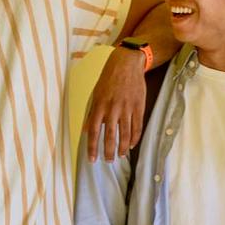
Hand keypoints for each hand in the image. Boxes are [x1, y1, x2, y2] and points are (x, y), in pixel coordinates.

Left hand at [83, 47, 146, 161]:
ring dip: (123, 148)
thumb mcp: (96, 94)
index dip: (92, 147)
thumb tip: (86, 131)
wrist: (127, 64)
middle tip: (108, 161)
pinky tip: (132, 145)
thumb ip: (92, 113)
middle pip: (110, 136)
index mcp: (99, 105)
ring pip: (125, 134)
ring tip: (120, 155)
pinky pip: (137, 127)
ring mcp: (127, 108)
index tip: (92, 159)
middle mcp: (113, 108)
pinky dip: (135, 138)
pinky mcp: (138, 107)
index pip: (94, 132)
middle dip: (109, 152)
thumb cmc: (109, 78)